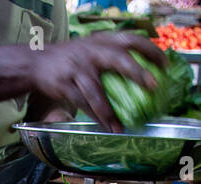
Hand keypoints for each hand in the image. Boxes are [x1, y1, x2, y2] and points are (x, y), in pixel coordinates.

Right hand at [27, 32, 166, 130]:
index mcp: (100, 42)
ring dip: (109, 111)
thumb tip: (142, 68)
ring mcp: (77, 69)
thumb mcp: (90, 47)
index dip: (149, 49)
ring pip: (97, 91)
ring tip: (120, 127)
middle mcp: (90, 52)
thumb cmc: (70, 58)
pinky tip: (105, 127)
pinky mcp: (65, 85)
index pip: (129, 39)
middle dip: (137, 72)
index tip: (165, 64)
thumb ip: (111, 53)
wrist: (35, 62)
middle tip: (154, 86)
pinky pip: (82, 104)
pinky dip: (94, 118)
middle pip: (118, 59)